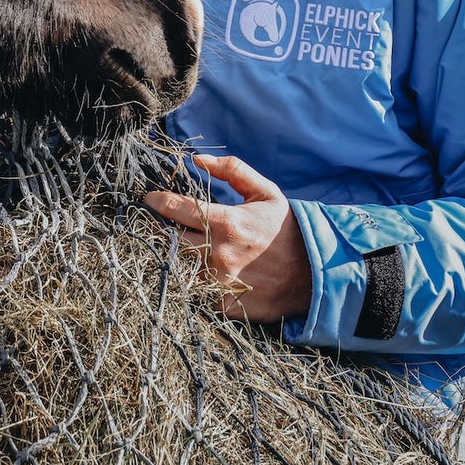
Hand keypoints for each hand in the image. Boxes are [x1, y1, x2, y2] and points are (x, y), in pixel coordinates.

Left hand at [142, 153, 312, 322]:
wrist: (315, 274)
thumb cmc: (286, 229)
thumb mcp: (265, 193)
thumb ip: (232, 171)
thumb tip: (197, 160)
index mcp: (227, 223)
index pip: (175, 209)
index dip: (157, 202)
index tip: (149, 200)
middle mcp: (219, 254)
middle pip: (169, 240)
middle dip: (161, 230)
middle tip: (159, 225)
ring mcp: (220, 283)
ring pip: (179, 267)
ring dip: (174, 257)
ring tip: (178, 249)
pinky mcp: (225, 305)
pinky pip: (196, 292)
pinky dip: (192, 281)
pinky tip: (197, 273)